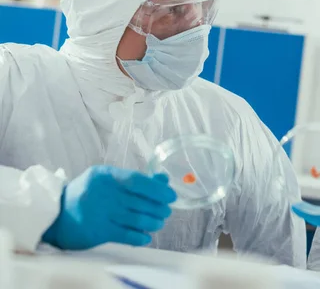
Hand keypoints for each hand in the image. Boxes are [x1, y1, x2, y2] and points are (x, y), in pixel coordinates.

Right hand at [42, 165, 176, 249]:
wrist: (56, 215)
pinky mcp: (97, 231)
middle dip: (159, 208)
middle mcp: (103, 192)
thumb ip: (136, 179)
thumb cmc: (89, 194)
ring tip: (158, 222)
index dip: (158, 189)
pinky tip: (146, 236)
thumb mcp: (108, 179)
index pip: (138, 181)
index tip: (171, 195)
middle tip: (166, 211)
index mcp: (106, 175)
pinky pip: (127, 235)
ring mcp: (99, 213)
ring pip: (137, 219)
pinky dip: (141, 237)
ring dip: (154, 222)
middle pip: (141, 201)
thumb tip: (164, 180)